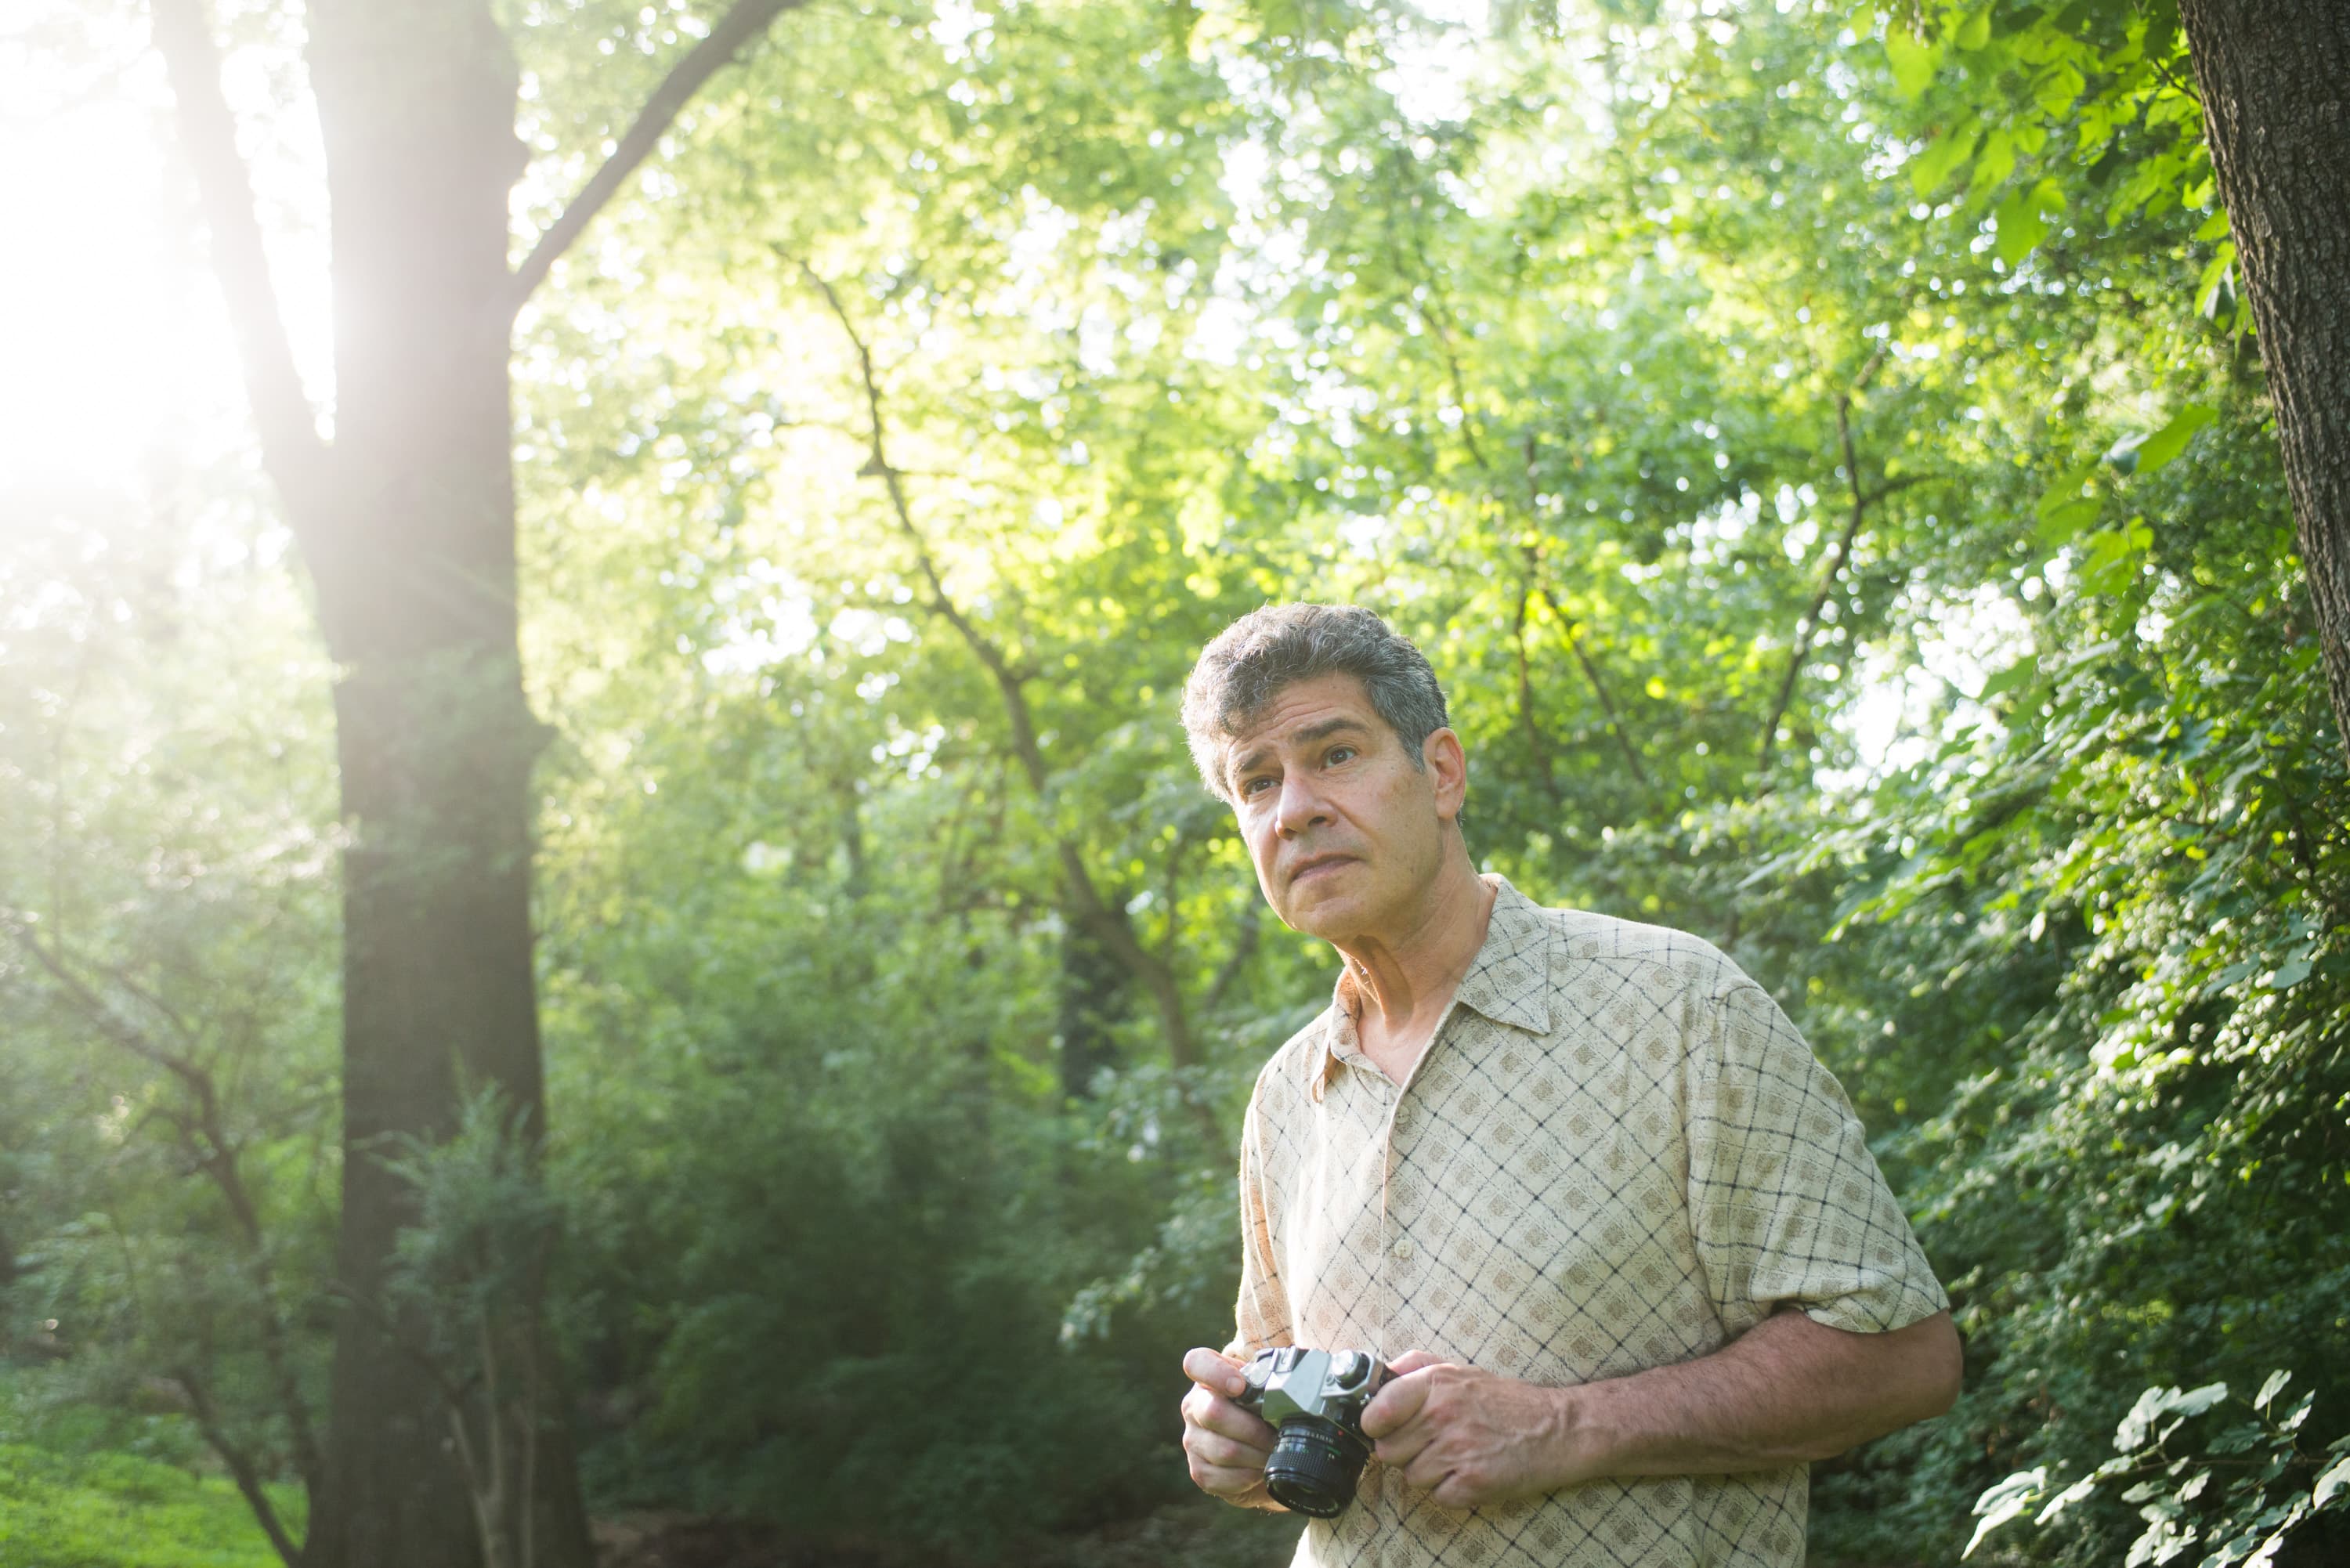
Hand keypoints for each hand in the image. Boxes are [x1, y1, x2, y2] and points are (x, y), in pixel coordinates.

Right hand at [1179, 1346, 1280, 1508]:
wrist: (1257, 1452)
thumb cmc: (1262, 1414)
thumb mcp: (1265, 1390)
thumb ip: (1272, 1380)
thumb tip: (1298, 1384)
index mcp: (1208, 1379)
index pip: (1196, 1363)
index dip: (1216, 1373)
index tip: (1240, 1386)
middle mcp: (1194, 1407)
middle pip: (1214, 1412)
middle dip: (1254, 1428)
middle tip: (1276, 1435)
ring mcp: (1193, 1440)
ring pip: (1225, 1450)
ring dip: (1257, 1456)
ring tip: (1274, 1453)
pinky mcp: (1199, 1471)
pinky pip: (1224, 1478)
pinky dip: (1249, 1477)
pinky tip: (1260, 1471)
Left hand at [1360, 1350, 1582, 1509]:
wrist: (1557, 1429)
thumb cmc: (1506, 1401)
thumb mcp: (1461, 1370)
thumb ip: (1416, 1367)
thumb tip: (1378, 1373)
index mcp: (1436, 1384)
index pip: (1377, 1412)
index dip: (1374, 1424)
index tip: (1382, 1427)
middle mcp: (1443, 1416)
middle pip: (1388, 1451)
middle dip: (1404, 1450)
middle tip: (1431, 1442)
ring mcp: (1458, 1451)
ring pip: (1411, 1477)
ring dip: (1429, 1472)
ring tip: (1456, 1455)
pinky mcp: (1472, 1483)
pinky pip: (1437, 1497)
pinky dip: (1450, 1491)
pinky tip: (1469, 1472)